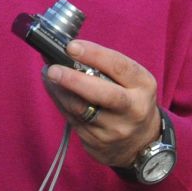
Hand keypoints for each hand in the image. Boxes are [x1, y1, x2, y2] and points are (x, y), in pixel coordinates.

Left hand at [40, 38, 162, 170]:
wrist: (140, 142)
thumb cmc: (131, 99)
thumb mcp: (133, 80)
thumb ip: (107, 66)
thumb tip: (70, 50)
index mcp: (143, 86)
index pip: (119, 67)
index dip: (94, 55)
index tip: (71, 47)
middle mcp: (133, 110)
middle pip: (103, 95)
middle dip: (75, 80)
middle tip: (53, 69)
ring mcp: (115, 130)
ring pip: (81, 110)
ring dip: (60, 91)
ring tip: (48, 75)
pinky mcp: (98, 143)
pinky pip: (73, 120)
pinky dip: (60, 102)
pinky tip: (54, 89)